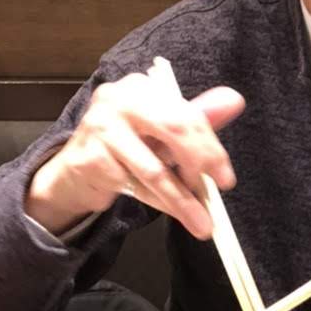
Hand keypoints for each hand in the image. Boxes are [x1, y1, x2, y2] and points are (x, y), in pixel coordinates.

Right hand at [24, 75, 245, 238]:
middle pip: (173, 129)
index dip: (210, 145)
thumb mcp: (162, 131)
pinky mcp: (89, 158)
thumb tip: (234, 101)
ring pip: (153, 169)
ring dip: (181, 200)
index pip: (185, 113)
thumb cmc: (126, 146)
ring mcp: (100, 127)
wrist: (76, 171)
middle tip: (216, 196)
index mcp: (141, 87)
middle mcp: (118, 99)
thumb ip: (196, 117)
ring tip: (202, 224)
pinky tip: (171, 212)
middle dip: (200, 164)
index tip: (225, 178)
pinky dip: (158, 204)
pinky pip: (135, 188)